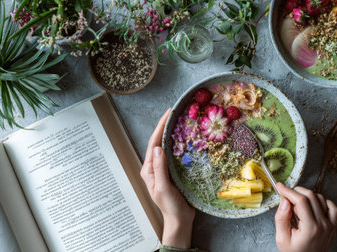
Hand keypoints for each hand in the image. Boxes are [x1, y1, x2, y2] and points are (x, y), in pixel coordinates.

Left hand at [141, 109, 194, 248]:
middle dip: (165, 127)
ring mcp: (164, 169)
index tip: (168, 114)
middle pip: (159, 142)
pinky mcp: (174, 172)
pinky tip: (188, 139)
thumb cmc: (170, 206)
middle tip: (175, 113)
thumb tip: (158, 147)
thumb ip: (160, 168)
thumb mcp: (163, 187)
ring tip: (181, 121)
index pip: (153, 144)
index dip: (160, 127)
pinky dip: (180, 144)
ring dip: (173, 134)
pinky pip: (176, 154)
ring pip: (168, 147)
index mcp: (149, 169)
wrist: (179, 219)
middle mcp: (155, 167)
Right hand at [275, 183, 336, 251]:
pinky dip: (322, 201)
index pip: (300, 200)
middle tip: (287, 196)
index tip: (280, 187)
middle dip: (296, 191)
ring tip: (297, 204)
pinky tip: (313, 204)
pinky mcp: (333, 226)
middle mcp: (323, 225)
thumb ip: (281, 218)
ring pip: (321, 198)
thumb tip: (284, 201)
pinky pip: (332, 207)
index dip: (289, 191)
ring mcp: (330, 225)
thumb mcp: (282, 239)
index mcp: (310, 228)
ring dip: (307, 196)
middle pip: (311, 196)